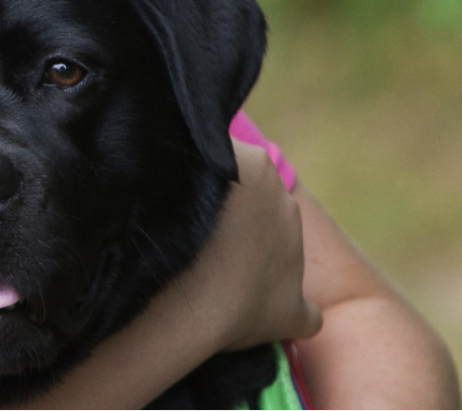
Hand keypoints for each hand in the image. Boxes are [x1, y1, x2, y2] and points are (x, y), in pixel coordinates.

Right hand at [25, 139, 319, 408]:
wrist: (174, 282)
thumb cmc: (161, 213)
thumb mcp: (174, 160)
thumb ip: (187, 152)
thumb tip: (170, 143)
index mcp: (259, 166)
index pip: (237, 168)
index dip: (210, 187)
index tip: (183, 201)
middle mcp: (285, 204)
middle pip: (259, 210)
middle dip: (234, 222)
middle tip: (192, 239)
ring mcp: (294, 257)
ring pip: (275, 254)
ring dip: (249, 263)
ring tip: (205, 278)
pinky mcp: (291, 308)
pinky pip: (300, 312)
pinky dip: (282, 314)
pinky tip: (256, 318)